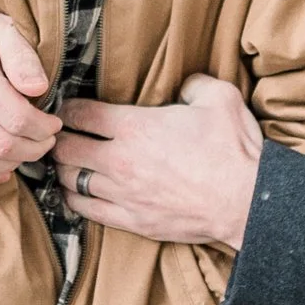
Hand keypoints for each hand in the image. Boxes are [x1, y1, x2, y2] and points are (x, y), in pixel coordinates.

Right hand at [0, 7, 57, 190]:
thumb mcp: (0, 26)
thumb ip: (23, 57)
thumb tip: (39, 89)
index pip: (16, 117)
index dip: (43, 128)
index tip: (54, 124)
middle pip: (0, 144)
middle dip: (33, 148)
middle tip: (45, 140)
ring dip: (12, 164)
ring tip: (26, 150)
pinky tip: (1, 168)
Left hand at [56, 75, 263, 253]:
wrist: (247, 203)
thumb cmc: (234, 151)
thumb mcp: (219, 98)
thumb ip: (194, 83)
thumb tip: (185, 83)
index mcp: (135, 127)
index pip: (81, 114)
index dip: (68, 108)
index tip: (67, 107)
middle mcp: (120, 161)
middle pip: (66, 149)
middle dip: (58, 139)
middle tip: (59, 134)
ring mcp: (123, 194)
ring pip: (71, 181)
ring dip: (64, 170)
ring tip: (66, 163)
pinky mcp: (132, 221)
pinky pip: (87, 211)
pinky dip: (75, 199)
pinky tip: (77, 193)